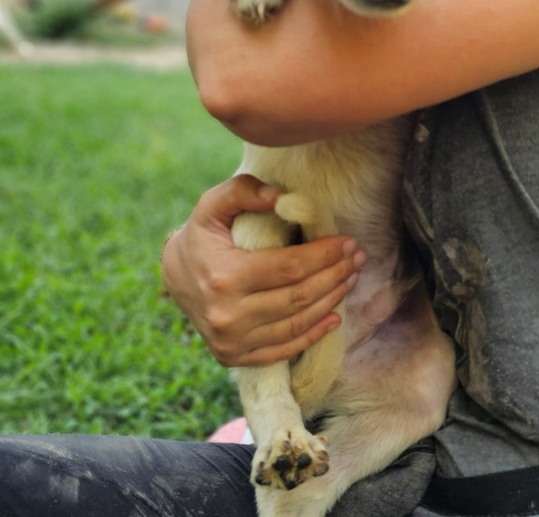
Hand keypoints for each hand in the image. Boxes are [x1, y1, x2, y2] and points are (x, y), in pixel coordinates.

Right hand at [162, 174, 365, 366]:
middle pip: (298, 297)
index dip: (323, 255)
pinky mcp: (234, 356)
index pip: (289, 268)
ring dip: (331, 301)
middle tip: (357, 258)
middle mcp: (228, 314)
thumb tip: (280, 197)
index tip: (346, 241)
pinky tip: (334, 317)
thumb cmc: (202, 235)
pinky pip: (283, 349)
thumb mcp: (213, 205)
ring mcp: (231, 340)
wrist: (174, 275)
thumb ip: (244, 191)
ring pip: (296, 324)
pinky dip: (312, 335)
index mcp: (224, 276)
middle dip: (335, 275)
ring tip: (351, 278)